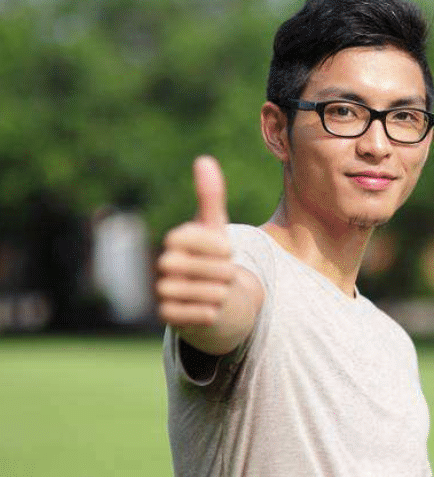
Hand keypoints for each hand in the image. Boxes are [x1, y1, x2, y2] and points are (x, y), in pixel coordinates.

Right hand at [156, 156, 233, 328]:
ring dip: (223, 293)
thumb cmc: (214, 258)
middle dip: (226, 272)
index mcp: (175, 240)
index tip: (226, 250)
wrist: (212, 297)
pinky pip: (199, 315)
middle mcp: (164, 264)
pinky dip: (212, 312)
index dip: (220, 246)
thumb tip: (204, 159)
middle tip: (224, 274)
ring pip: (209, 293)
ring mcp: (163, 291)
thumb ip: (210, 195)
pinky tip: (211, 309)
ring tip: (219, 290)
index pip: (201, 239)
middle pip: (210, 268)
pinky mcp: (167, 316)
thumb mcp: (216, 227)